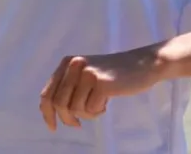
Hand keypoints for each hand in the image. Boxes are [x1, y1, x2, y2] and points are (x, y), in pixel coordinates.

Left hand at [38, 46, 165, 131]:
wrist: (143, 64)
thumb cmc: (113, 74)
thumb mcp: (85, 75)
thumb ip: (67, 87)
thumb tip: (48, 111)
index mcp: (67, 63)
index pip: (47, 93)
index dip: (47, 114)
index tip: (53, 127)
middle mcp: (74, 65)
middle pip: (59, 104)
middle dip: (68, 119)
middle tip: (78, 124)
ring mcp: (87, 73)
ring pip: (74, 109)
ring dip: (87, 114)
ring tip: (99, 104)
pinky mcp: (101, 82)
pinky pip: (91, 109)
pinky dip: (98, 111)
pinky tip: (107, 101)